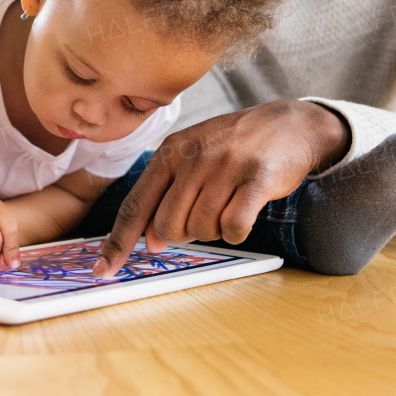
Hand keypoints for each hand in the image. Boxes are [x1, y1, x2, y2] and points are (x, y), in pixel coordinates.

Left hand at [93, 100, 349, 276]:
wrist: (291, 125)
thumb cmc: (236, 147)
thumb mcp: (194, 160)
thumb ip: (168, 196)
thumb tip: (151, 242)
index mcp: (171, 150)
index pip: (136, 205)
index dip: (118, 242)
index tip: (104, 270)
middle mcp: (194, 155)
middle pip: (169, 226)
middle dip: (184, 234)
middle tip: (205, 214)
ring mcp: (225, 165)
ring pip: (202, 230)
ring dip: (215, 230)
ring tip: (229, 202)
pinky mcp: (257, 178)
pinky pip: (234, 228)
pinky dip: (237, 232)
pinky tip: (245, 211)